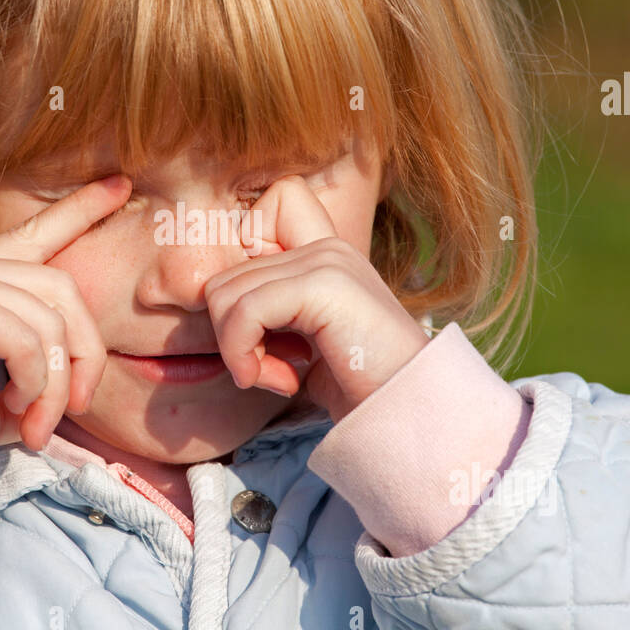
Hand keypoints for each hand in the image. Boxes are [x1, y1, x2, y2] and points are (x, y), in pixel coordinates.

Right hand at [0, 175, 132, 450]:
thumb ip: (23, 390)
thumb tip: (63, 404)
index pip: (33, 234)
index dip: (78, 210)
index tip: (119, 185)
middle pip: (63, 289)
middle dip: (84, 354)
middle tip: (73, 411)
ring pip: (52, 318)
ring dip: (57, 384)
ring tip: (36, 426)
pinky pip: (30, 339)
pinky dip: (37, 382)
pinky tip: (17, 410)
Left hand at [204, 176, 427, 420]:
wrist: (414, 413)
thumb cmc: (361, 389)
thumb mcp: (307, 345)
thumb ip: (270, 317)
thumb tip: (214, 309)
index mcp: (324, 253)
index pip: (257, 216)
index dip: (238, 275)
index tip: (265, 328)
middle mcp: (325, 246)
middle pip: (225, 277)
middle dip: (233, 336)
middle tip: (272, 372)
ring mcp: (326, 260)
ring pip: (225, 295)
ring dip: (240, 351)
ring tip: (280, 378)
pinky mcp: (322, 285)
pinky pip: (245, 312)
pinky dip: (246, 355)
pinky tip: (284, 382)